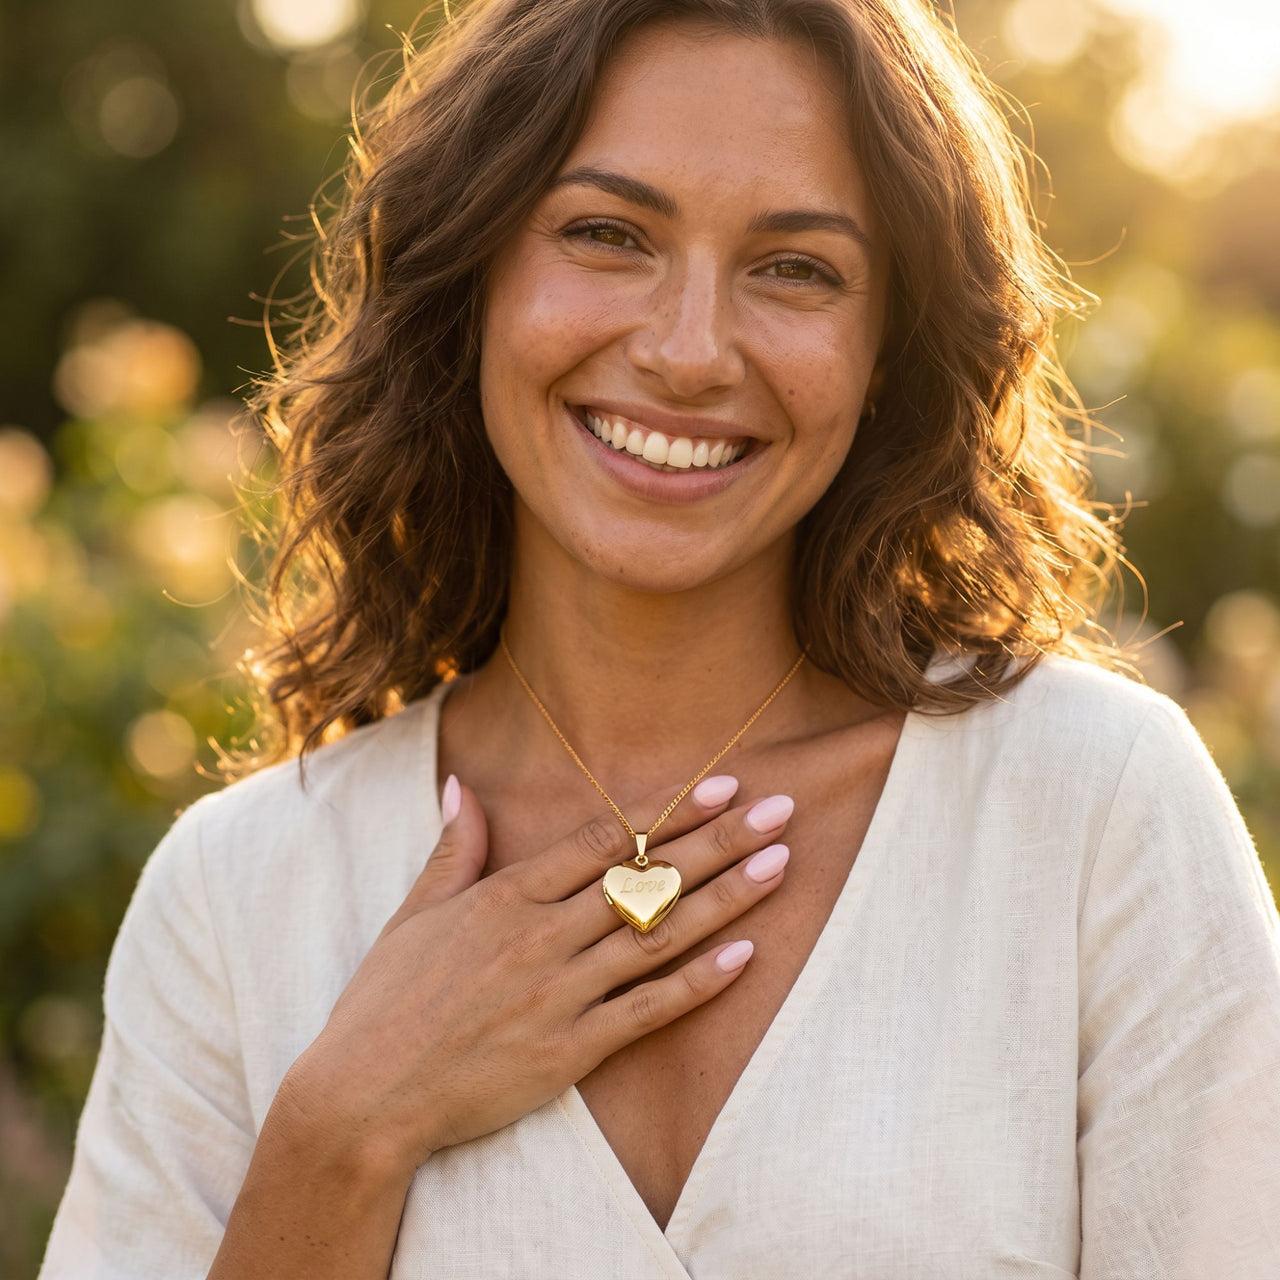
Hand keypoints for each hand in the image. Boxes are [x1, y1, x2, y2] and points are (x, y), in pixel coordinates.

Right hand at [282, 773, 794, 1177]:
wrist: (363, 1096)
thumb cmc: (385, 1001)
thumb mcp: (414, 914)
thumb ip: (453, 848)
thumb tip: (459, 784)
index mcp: (505, 897)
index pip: (603, 840)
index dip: (668, 810)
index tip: (721, 785)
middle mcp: (540, 937)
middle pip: (647, 879)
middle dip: (720, 841)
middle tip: (781, 810)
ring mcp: (558, 994)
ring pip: (658, 935)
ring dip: (726, 899)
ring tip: (780, 866)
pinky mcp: (569, 1051)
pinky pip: (646, 1010)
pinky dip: (697, 983)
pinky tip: (744, 956)